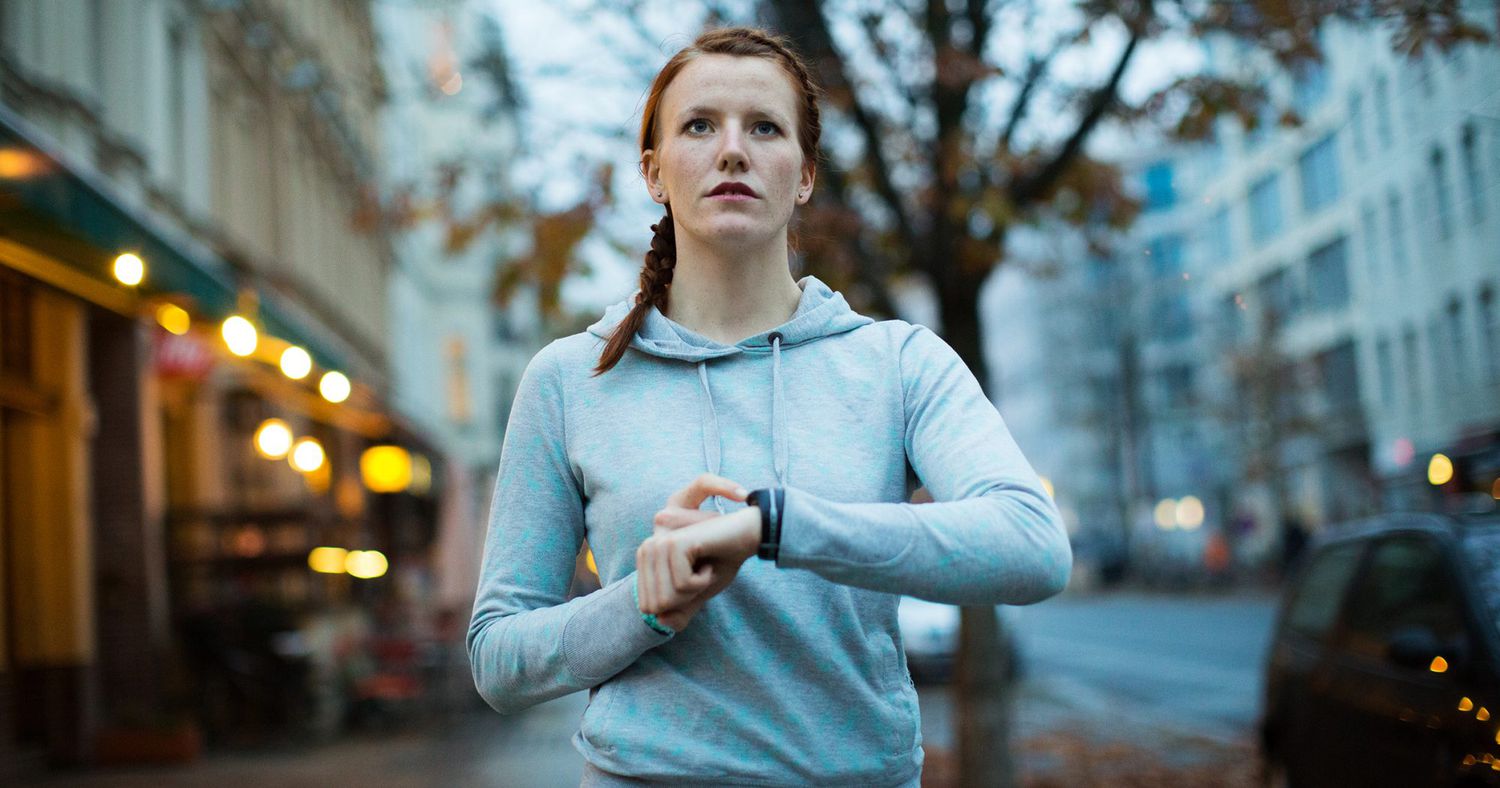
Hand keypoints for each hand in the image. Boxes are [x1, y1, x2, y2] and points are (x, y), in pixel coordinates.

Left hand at [635, 474, 759, 630]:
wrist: (746, 536)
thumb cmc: (720, 564)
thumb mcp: (696, 596)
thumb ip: (678, 614)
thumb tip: (661, 621)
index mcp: (644, 560)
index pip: (648, 608)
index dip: (676, 603)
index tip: (692, 580)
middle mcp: (646, 550)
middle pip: (655, 606)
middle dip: (684, 599)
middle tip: (700, 575)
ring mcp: (658, 545)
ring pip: (667, 599)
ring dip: (695, 590)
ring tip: (704, 568)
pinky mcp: (674, 544)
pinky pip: (683, 586)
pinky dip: (703, 581)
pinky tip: (709, 563)